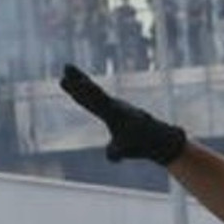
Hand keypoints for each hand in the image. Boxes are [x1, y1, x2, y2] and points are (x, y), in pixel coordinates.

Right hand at [59, 64, 185, 164]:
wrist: (157, 138)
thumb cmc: (141, 143)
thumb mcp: (126, 150)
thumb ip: (115, 153)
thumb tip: (111, 157)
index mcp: (113, 112)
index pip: (94, 99)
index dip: (81, 90)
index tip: (67, 80)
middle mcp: (113, 105)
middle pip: (92, 90)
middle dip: (79, 80)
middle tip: (67, 66)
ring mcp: (114, 105)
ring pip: (94, 92)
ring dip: (81, 82)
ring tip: (67, 72)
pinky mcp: (114, 108)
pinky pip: (97, 98)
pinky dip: (86, 91)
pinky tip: (79, 84)